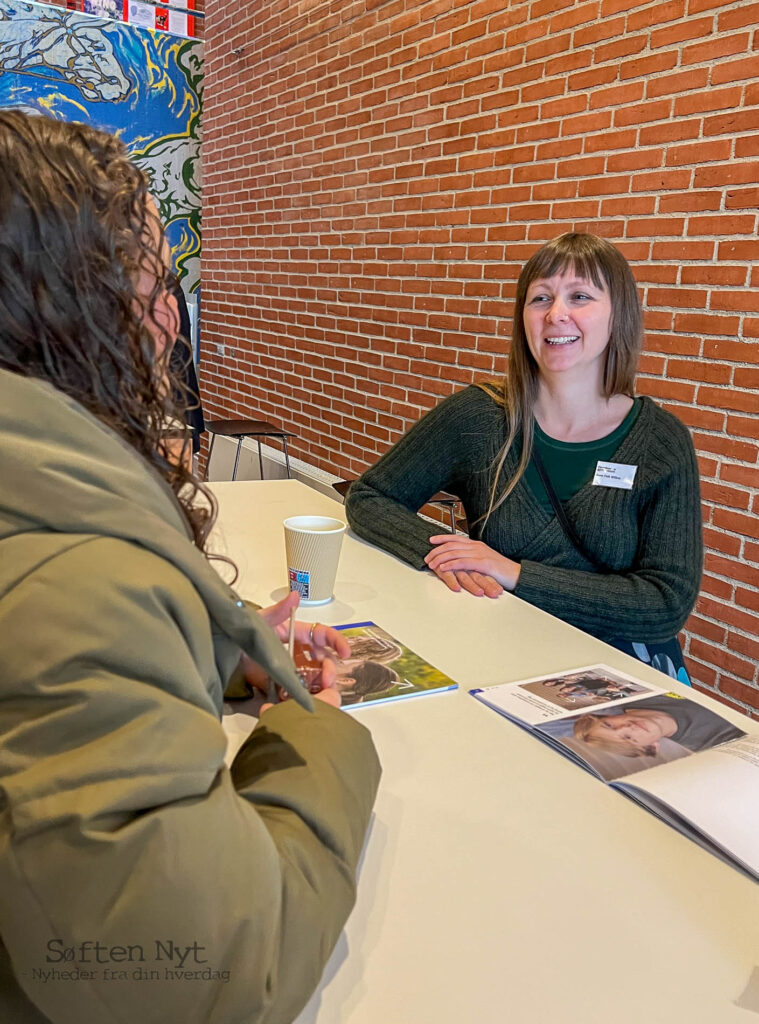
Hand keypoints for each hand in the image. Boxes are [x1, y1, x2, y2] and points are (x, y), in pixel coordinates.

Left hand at [254, 592, 346, 710]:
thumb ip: (279, 610)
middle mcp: (300, 651)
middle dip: (330, 670)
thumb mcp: (261, 619)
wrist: (226, 650)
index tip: (345, 653)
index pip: (324, 636)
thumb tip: (295, 595)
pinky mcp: (283, 683)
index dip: (337, 643)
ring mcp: (293, 669)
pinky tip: (300, 699)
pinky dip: (303, 696)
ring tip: (318, 693)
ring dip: (321, 685)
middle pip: (324, 660)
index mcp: (299, 634)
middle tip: (327, 681)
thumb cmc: (245, 631)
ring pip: (315, 678)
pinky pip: (299, 691)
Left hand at [424, 536, 520, 592]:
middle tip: (427, 558)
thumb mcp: (483, 561)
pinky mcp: (483, 564)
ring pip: (455, 553)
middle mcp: (477, 547)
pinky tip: (443, 568)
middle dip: (437, 551)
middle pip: (452, 545)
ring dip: (441, 558)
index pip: (455, 538)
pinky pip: (463, 562)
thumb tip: (458, 561)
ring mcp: (480, 554)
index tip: (431, 540)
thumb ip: (471, 559)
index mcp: (476, 545)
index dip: (442, 538)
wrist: (516, 574)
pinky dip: (451, 564)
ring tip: (432, 564)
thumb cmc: (500, 570)